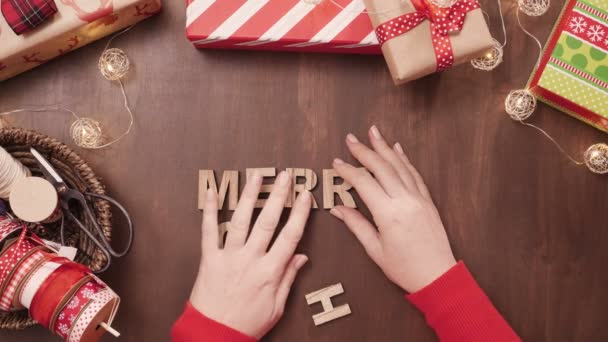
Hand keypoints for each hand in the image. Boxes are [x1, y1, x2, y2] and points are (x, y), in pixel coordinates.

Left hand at [190, 171, 312, 338]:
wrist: (213, 335)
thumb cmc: (247, 324)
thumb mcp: (277, 307)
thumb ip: (289, 278)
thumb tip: (302, 256)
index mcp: (269, 272)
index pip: (290, 236)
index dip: (300, 213)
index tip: (305, 195)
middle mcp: (250, 260)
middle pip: (267, 222)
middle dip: (278, 196)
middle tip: (285, 176)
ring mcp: (228, 257)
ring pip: (240, 220)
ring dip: (249, 196)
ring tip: (256, 176)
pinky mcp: (209, 258)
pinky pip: (208, 231)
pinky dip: (208, 210)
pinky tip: (210, 192)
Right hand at [330, 126, 455, 292]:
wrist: (438, 276)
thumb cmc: (405, 268)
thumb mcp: (375, 249)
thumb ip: (357, 225)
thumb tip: (338, 209)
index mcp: (388, 214)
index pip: (364, 183)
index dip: (348, 171)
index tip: (336, 162)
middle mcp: (405, 201)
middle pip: (382, 167)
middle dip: (365, 151)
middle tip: (351, 138)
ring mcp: (418, 199)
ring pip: (400, 166)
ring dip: (385, 148)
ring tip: (374, 132)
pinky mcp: (428, 201)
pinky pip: (415, 174)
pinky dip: (405, 160)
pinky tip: (397, 149)